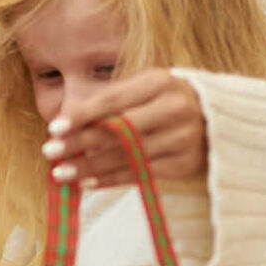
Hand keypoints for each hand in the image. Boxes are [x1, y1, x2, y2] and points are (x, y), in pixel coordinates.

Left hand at [43, 69, 206, 187]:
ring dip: (90, 167)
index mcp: (160, 82)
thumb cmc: (164, 99)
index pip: (113, 100)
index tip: (54, 129)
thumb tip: (64, 124)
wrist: (215, 118)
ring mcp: (182, 138)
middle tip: (50, 152)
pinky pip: (140, 175)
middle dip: (80, 143)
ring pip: (127, 156)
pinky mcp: (185, 164)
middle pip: (119, 130)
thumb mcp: (143, 88)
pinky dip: (111, 180)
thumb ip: (109, 102)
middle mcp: (174, 109)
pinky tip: (87, 182)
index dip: (82, 115)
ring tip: (61, 173)